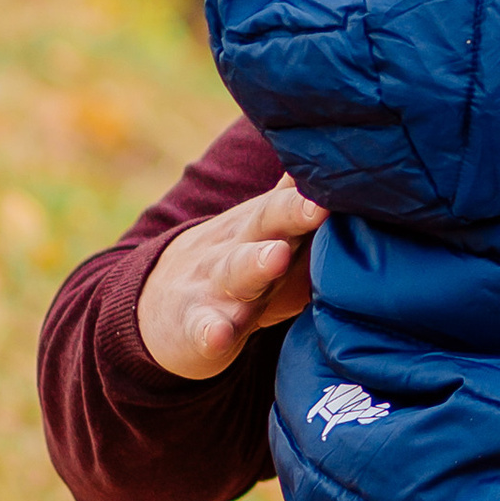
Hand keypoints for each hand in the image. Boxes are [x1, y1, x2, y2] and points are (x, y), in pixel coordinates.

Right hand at [137, 181, 324, 380]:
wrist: (157, 306)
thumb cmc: (239, 265)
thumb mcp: (266, 230)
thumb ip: (298, 198)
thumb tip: (342, 163)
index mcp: (261, 226)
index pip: (289, 201)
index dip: (312, 193)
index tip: (341, 183)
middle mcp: (237, 248)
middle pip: (264, 225)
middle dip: (291, 213)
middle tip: (318, 207)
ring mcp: (213, 288)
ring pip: (236, 274)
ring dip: (256, 265)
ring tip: (276, 258)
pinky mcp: (194, 329)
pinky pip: (202, 331)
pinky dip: (209, 334)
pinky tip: (217, 336)